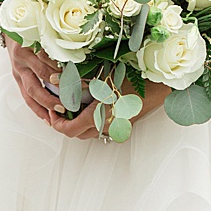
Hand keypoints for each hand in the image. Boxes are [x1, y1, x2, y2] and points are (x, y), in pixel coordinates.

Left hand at [9, 43, 164, 140]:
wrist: (159, 87)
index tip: (51, 111)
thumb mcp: (99, 76)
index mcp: (97, 117)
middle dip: (65, 123)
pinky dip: (91, 120)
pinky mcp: (123, 125)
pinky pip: (101, 128)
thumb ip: (75, 81)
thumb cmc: (130, 79)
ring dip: (78, 122)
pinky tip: (91, 104)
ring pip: (89, 132)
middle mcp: (105, 127)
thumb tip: (52, 79)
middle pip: (77, 134)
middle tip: (59, 107)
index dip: (55, 122)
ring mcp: (116, 128)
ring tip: (73, 104)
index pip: (68, 130)